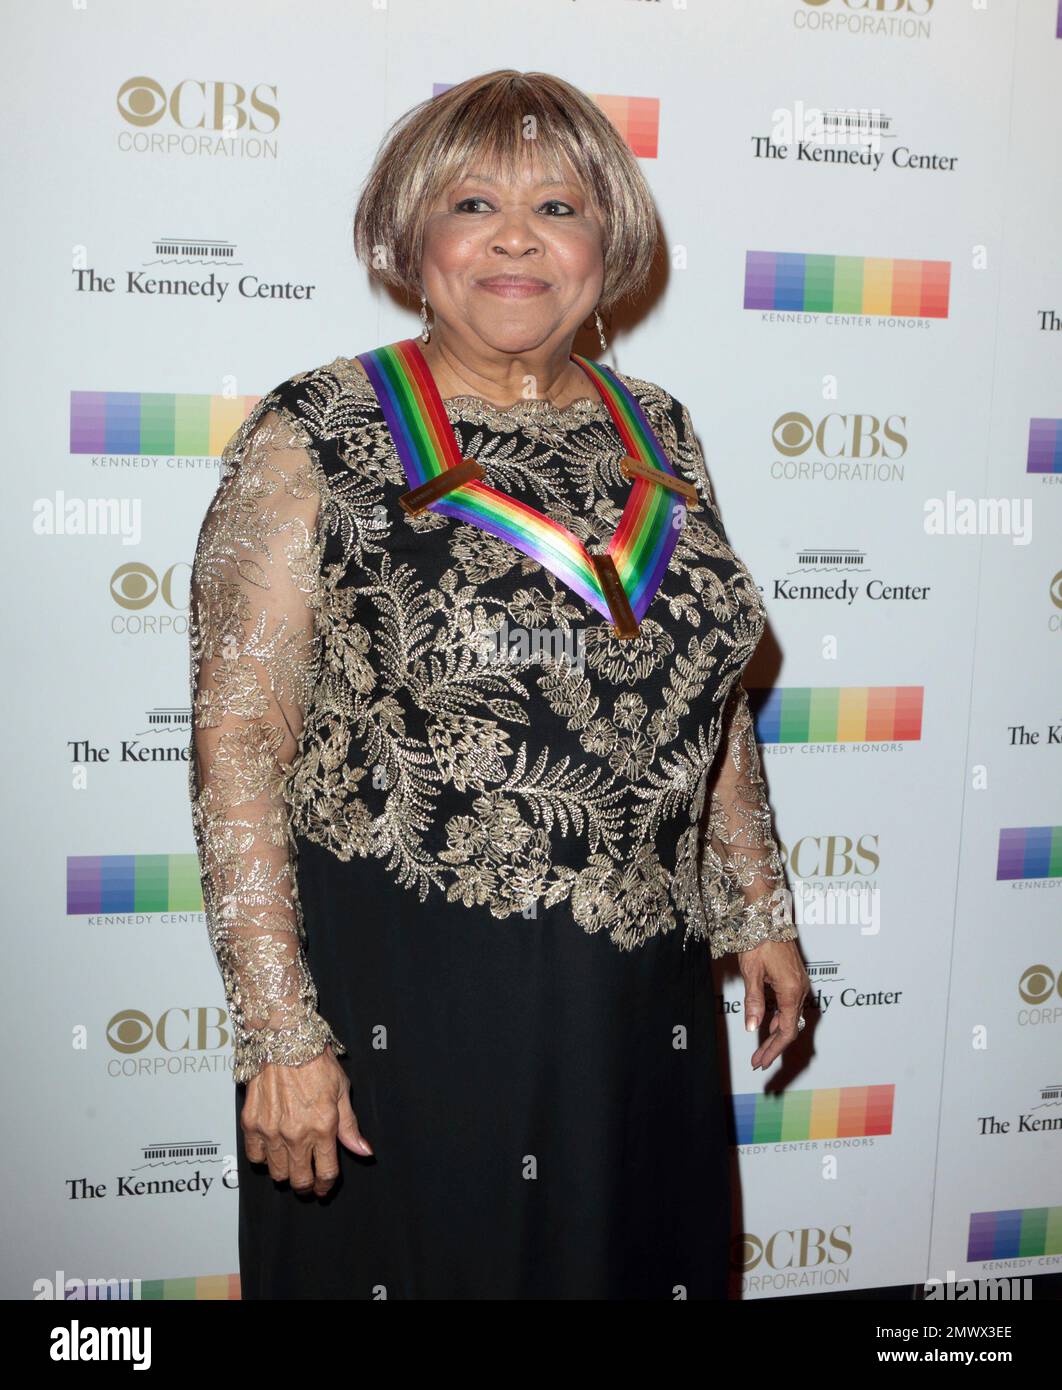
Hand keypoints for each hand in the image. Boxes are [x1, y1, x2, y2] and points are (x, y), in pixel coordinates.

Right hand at [240, 1044, 372, 1196]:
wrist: (284, 1040)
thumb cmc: (315, 1060)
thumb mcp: (342, 1091)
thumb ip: (350, 1126)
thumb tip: (363, 1151)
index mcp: (323, 1127)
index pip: (326, 1173)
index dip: (326, 1186)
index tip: (325, 1187)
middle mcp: (296, 1134)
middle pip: (299, 1180)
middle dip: (306, 1187)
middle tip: (308, 1183)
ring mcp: (271, 1131)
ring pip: (277, 1172)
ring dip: (286, 1174)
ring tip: (291, 1165)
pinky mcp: (251, 1123)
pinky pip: (255, 1156)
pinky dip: (263, 1158)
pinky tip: (272, 1149)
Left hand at [738, 939, 809, 1070]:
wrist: (770, 915)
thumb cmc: (760, 940)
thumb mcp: (752, 972)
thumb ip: (754, 1001)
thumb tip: (752, 1028)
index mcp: (791, 992)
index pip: (785, 1031)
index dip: (773, 1050)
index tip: (760, 1062)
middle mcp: (800, 990)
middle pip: (789, 1028)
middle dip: (773, 1047)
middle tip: (758, 1062)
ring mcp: (800, 984)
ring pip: (790, 1017)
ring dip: (775, 1034)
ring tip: (761, 1049)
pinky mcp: (795, 978)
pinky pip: (790, 1006)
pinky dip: (779, 1019)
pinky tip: (768, 1024)